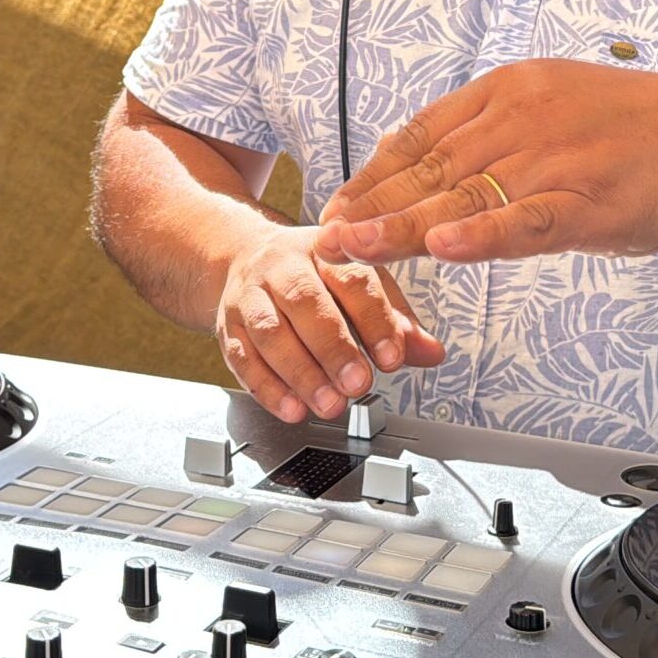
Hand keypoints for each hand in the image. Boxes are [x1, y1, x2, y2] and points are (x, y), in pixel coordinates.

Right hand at [216, 226, 444, 423]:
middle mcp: (282, 266)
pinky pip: (242, 357)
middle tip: (358, 384)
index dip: (375, 319)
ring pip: (270, 332)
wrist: (244, 254)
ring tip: (329, 404)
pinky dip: (267, 388)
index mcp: (325, 249)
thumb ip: (395, 319)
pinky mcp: (226, 324)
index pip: (353, 279)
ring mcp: (250, 294)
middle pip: (305, 302)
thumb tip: (431, 352)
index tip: (393, 357)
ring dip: (301, 373)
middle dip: (333, 348)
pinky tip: (292, 409)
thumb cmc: (314, 275)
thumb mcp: (360, 282)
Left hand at [315, 60, 657, 265]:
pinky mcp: (586, 201)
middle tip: (327, 236)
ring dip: (403, 226)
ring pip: (465, 196)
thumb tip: (417, 160)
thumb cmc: (627, 128)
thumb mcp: (548, 104)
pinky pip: (524, 221)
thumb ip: (485, 130)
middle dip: (372, 205)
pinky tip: (443, 248)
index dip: (375, 172)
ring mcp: (554, 160)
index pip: (422, 133)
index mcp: (507, 89)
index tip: (339, 202)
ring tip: (356, 248)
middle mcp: (522, 118)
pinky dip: (481, 235)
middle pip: (431, 167)